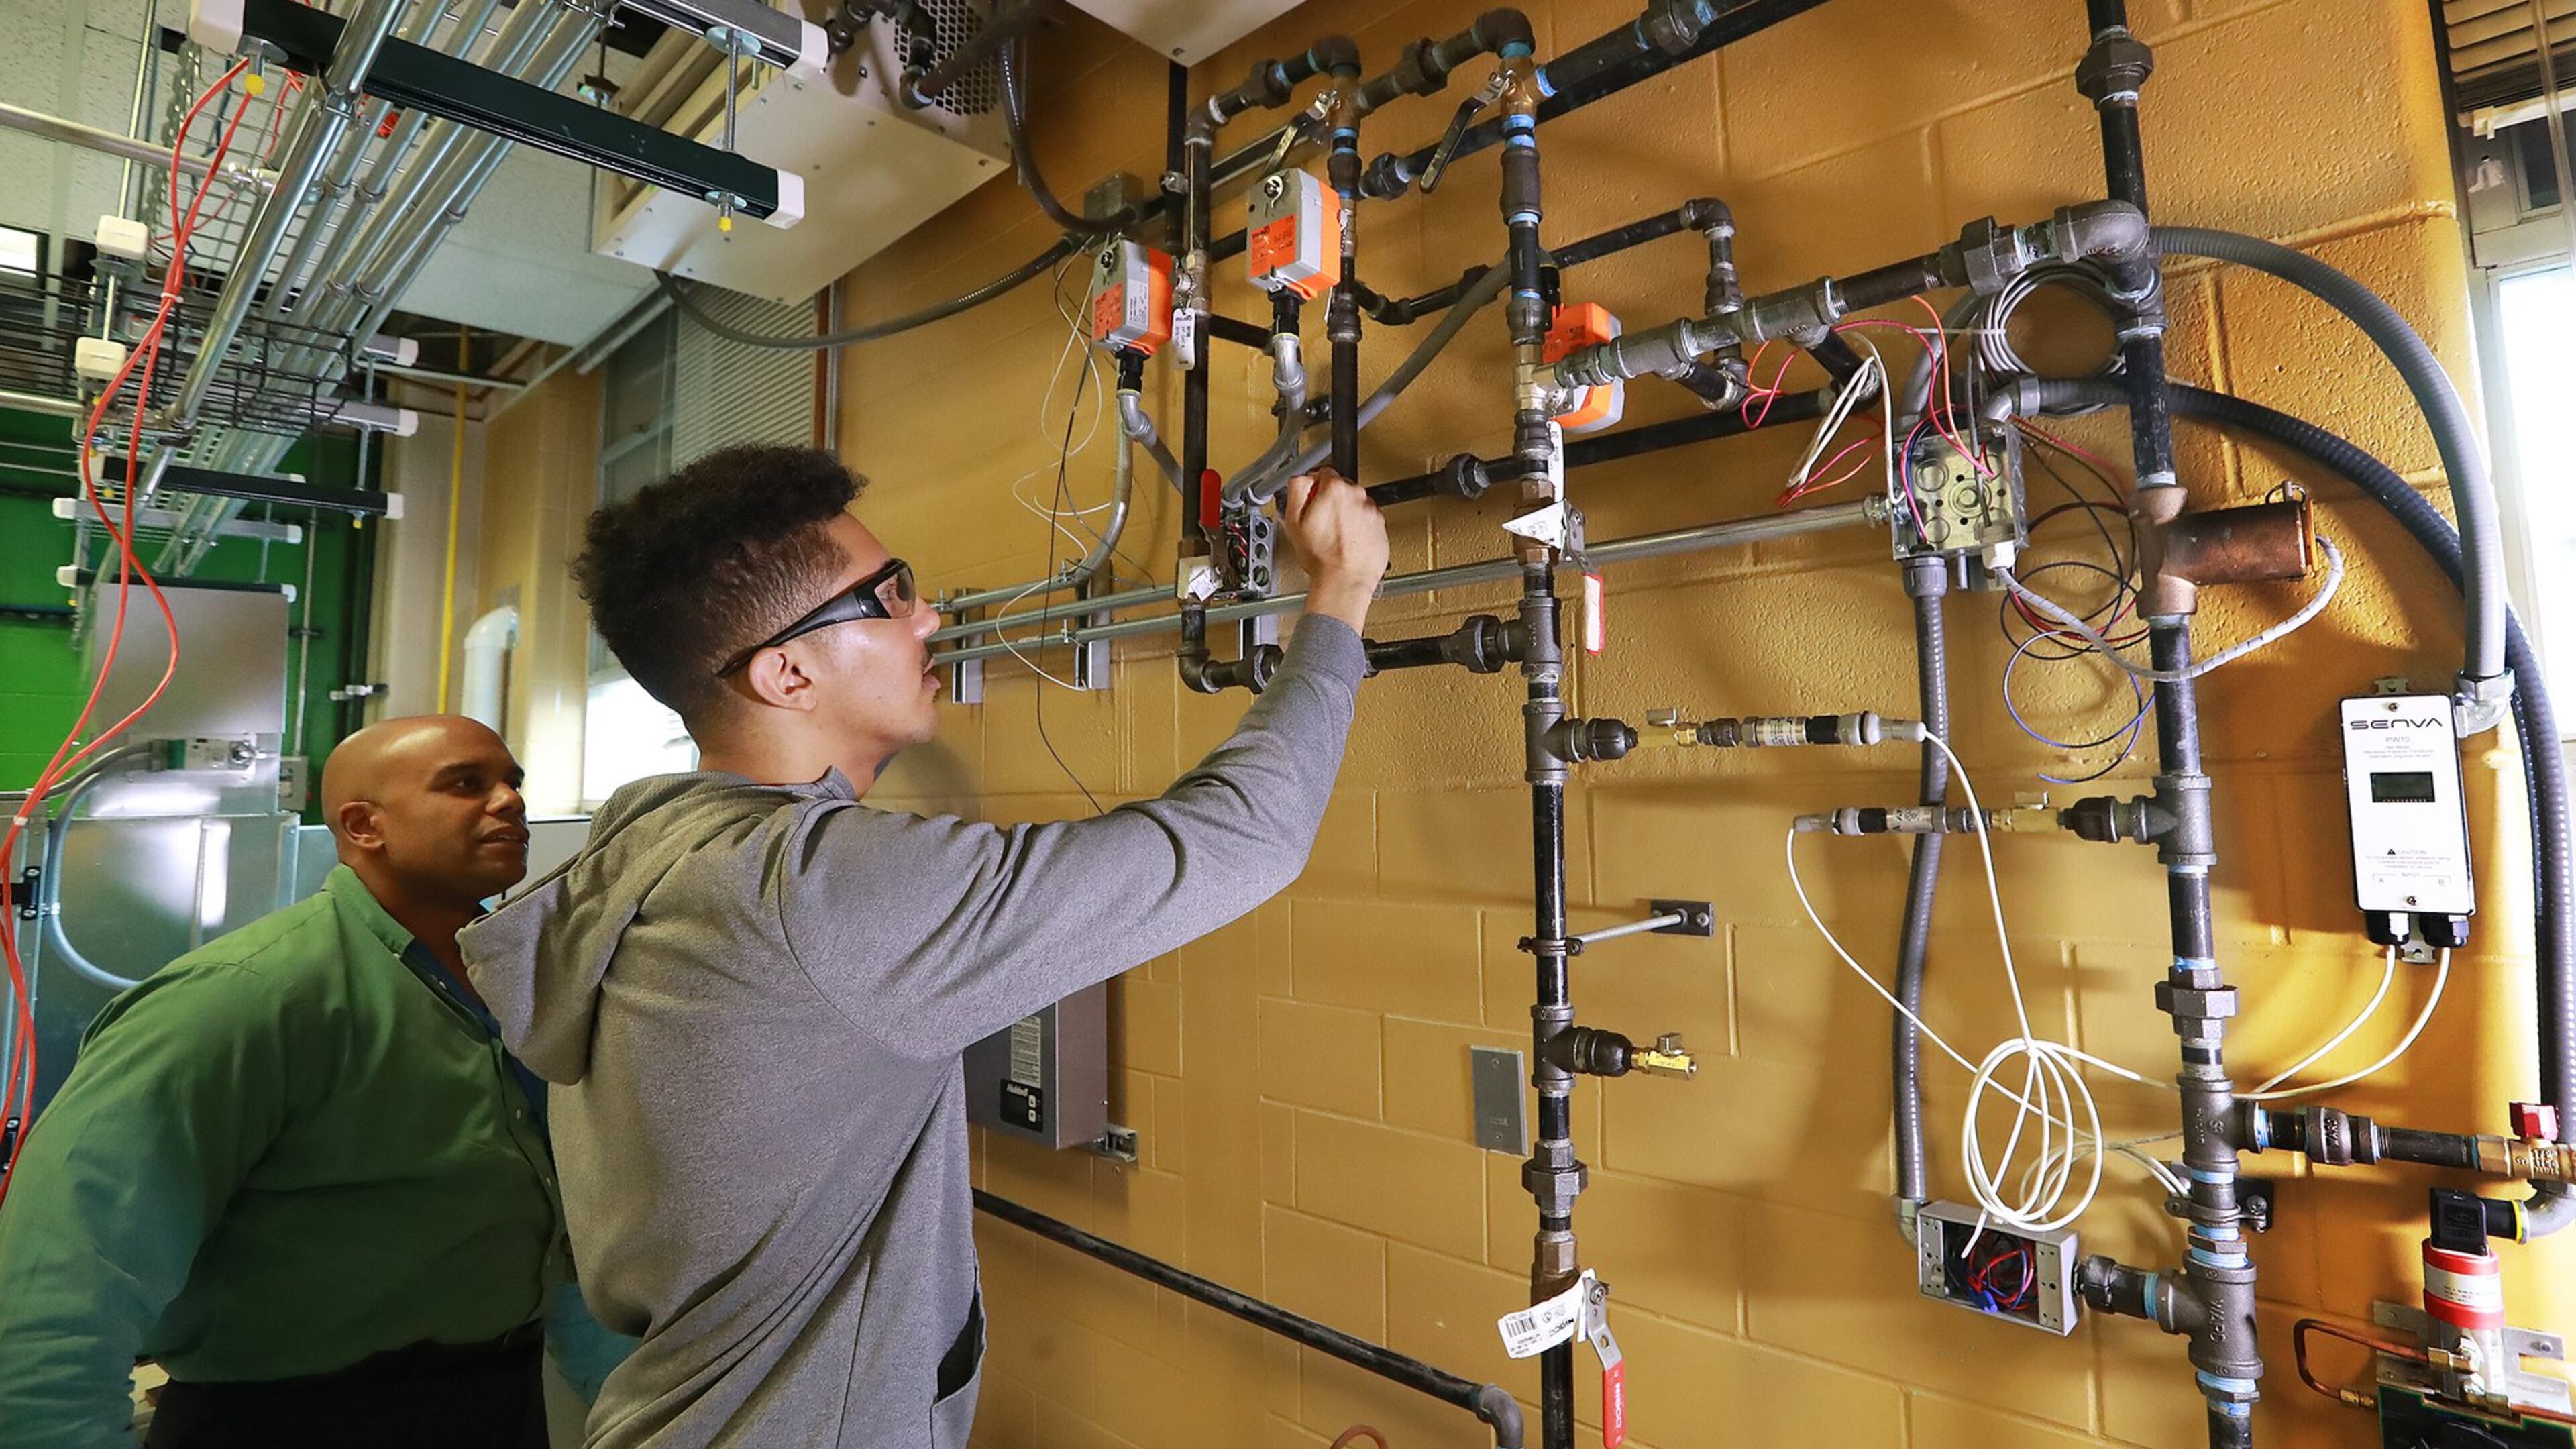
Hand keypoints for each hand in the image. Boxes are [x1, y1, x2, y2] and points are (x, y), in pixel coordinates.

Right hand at [1281, 469, 1388, 632]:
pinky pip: (1367, 519)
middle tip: (1321, 523)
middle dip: (1331, 501)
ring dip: (1346, 514)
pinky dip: (1359, 526)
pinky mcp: (1381, 525)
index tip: (1313, 501)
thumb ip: (1297, 489)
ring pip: (1355, 504)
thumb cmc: (1321, 557)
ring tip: (1335, 535)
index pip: (1324, 474)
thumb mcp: (1294, 520)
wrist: (1344, 580)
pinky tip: (1347, 541)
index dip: (1314, 489)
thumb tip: (1302, 478)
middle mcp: (1357, 496)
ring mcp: (1371, 511)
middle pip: (1341, 488)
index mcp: (1335, 489)